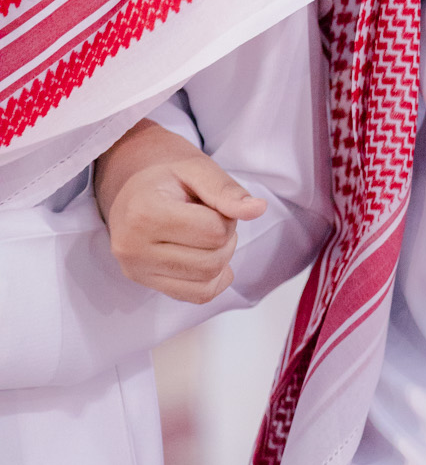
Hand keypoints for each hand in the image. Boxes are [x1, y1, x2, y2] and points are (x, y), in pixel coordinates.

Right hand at [94, 119, 266, 302]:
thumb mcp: (196, 168)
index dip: (226, 216)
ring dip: (219, 258)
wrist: (128, 180)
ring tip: (202, 232)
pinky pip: (195, 296)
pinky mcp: (142, 282)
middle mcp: (133, 248)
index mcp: (145, 214)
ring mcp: (136, 270)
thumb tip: (258, 209)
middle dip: (225, 238)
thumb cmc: (165, 172)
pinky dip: (211, 279)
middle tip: (210, 216)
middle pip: (212, 261)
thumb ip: (226, 190)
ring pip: (206, 282)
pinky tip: (204, 254)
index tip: (211, 202)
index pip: (214, 232)